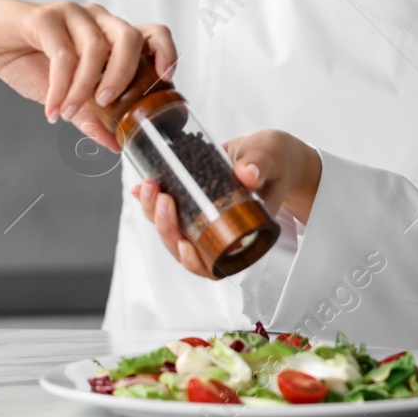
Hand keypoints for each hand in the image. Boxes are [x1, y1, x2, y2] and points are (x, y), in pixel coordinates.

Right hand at [0, 0, 176, 150]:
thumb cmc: (28, 61)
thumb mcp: (66, 97)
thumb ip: (92, 117)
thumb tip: (116, 144)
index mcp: (109, 35)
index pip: (151, 33)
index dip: (165, 52)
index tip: (166, 78)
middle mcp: (97, 20)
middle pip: (130, 37)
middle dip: (125, 74)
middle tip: (108, 103)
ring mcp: (72, 14)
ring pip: (96, 46)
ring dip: (85, 87)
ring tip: (69, 111)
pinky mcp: (44, 17)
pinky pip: (62, 53)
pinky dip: (60, 86)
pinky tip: (52, 106)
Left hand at [130, 129, 322, 279]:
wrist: (269, 152)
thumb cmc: (277, 161)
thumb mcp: (271, 159)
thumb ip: (260, 165)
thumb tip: (247, 174)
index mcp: (244, 236)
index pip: (214, 264)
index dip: (195, 262)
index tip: (184, 243)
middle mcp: (220, 234)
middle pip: (185, 248)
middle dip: (166, 227)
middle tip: (162, 197)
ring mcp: (204, 220)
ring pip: (172, 230)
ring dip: (154, 213)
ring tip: (148, 187)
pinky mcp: (193, 203)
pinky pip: (169, 210)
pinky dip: (151, 202)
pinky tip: (140, 188)